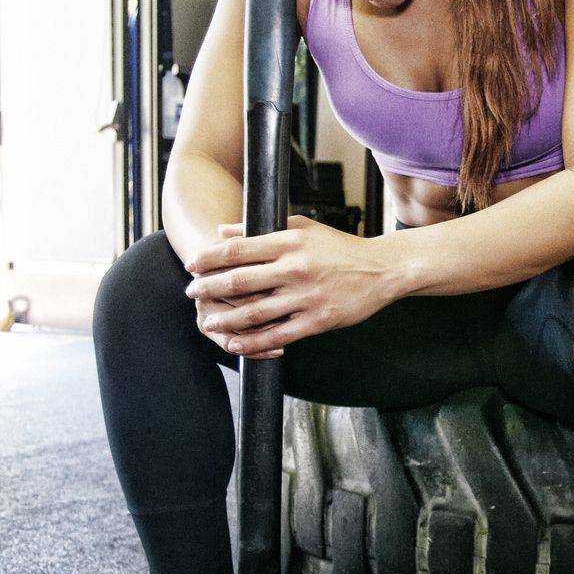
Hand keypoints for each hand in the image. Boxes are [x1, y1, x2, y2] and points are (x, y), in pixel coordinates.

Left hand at [186, 215, 399, 356]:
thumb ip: (260, 228)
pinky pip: (278, 335)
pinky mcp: (318, 321)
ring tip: (208, 321)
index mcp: (289, 242)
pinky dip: (254, 342)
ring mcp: (306, 297)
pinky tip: (236, 344)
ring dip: (226, 319)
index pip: (238, 250)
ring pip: (255, 312)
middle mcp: (295, 268)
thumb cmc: (339, 247)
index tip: (192, 265)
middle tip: (192, 293)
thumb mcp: (302, 228)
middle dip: (209, 288)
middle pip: (240, 280)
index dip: (210, 258)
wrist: (382, 269)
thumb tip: (221, 231)